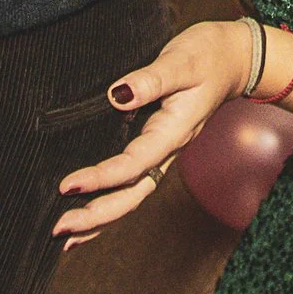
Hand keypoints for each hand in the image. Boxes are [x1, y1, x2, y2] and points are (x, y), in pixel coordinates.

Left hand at [51, 18, 251, 247]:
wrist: (233, 59)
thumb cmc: (208, 57)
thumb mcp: (182, 62)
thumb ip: (151, 80)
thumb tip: (117, 94)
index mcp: (172, 133)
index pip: (132, 165)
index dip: (100, 179)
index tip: (68, 186)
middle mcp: (166, 149)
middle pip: (132, 195)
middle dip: (96, 216)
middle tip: (58, 230)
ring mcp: (162, 150)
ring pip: (131, 194)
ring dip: (100, 217)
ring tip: (66, 236)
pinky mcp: (156, 145)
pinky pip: (131, 180)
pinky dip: (110, 198)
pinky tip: (89, 209)